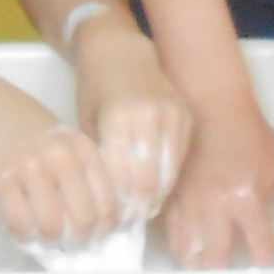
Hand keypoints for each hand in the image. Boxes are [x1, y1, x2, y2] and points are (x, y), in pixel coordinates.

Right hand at [0, 69, 118, 247]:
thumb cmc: (23, 123)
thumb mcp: (63, 140)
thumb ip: (81, 172)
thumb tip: (94, 219)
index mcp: (83, 148)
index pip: (109, 201)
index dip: (106, 228)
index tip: (97, 235)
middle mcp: (62, 157)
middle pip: (85, 218)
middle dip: (80, 239)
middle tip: (70, 243)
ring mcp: (31, 167)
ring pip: (53, 225)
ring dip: (50, 240)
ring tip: (46, 239)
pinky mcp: (2, 177)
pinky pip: (19, 222)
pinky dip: (23, 235)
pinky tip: (23, 231)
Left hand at [70, 16, 187, 217]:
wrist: (119, 50)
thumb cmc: (95, 88)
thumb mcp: (87, 123)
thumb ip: (99, 161)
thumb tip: (105, 204)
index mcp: (118, 116)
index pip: (121, 176)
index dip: (116, 204)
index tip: (110, 221)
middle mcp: (150, 115)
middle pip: (148, 179)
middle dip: (136, 207)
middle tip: (125, 223)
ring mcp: (173, 114)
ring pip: (168, 172)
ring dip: (155, 197)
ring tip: (139, 213)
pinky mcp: (187, 116)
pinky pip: (179, 158)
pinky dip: (167, 179)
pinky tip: (154, 193)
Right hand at [162, 104, 273, 269]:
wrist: (212, 107)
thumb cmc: (254, 138)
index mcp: (248, 196)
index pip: (260, 246)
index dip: (266, 258)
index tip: (266, 259)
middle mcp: (217, 204)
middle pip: (218, 258)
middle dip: (227, 273)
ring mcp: (190, 203)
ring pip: (191, 253)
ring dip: (201, 268)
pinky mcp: (171, 199)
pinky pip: (173, 237)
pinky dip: (182, 252)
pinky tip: (190, 259)